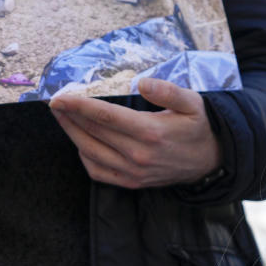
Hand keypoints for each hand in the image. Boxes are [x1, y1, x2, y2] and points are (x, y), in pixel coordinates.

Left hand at [50, 78, 221, 188]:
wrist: (210, 162)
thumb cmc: (198, 127)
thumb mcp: (193, 102)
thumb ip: (168, 90)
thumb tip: (142, 82)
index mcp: (151, 132)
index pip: (106, 116)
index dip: (79, 105)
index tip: (61, 97)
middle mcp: (138, 154)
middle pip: (93, 133)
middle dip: (70, 116)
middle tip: (54, 102)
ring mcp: (133, 172)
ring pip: (90, 152)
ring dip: (72, 134)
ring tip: (62, 118)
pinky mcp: (131, 183)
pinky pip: (98, 172)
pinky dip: (84, 156)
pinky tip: (80, 141)